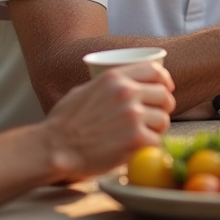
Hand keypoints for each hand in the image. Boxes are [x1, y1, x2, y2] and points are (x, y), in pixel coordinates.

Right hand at [41, 61, 175, 181]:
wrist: (53, 148)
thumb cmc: (63, 123)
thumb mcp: (85, 90)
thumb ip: (109, 86)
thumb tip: (126, 84)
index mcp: (115, 77)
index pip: (155, 71)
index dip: (164, 81)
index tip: (165, 90)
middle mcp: (127, 92)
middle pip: (164, 95)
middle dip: (162, 108)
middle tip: (154, 118)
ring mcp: (133, 115)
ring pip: (163, 119)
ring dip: (156, 130)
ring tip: (142, 136)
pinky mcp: (136, 139)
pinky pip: (157, 141)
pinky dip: (149, 147)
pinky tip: (136, 149)